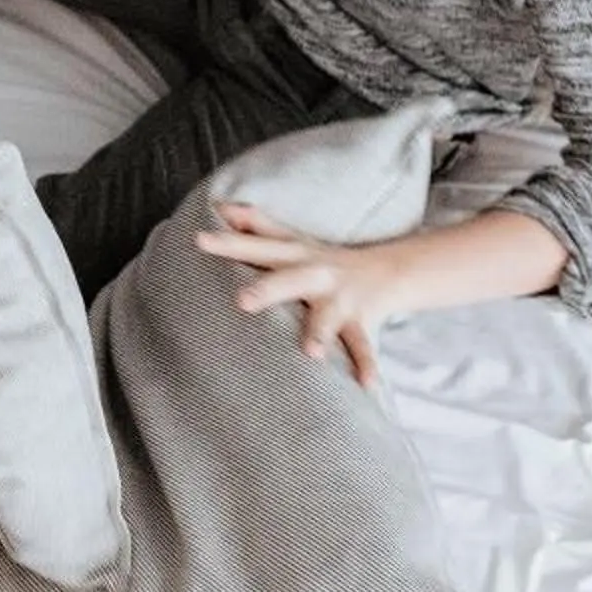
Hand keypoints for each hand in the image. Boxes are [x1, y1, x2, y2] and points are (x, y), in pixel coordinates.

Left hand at [193, 203, 400, 387]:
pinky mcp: (361, 322)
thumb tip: (220, 206)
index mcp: (295, 256)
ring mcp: (340, 300)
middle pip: (288, 280)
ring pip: (327, 319)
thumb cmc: (327, 260)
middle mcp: (316, 275)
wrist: (391, 269)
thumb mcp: (294, 240)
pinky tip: (366, 385)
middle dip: (267, 290)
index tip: (199, 240)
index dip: (228, 243)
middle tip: (241, 301)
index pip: (257, 247)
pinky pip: (363, 346)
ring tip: (311, 353)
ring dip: (320, 334)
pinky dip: (367, 366)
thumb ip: (258, 225)